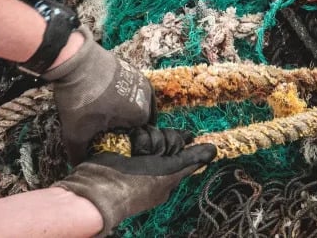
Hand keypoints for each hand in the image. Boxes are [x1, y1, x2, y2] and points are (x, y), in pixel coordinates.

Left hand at [43, 28, 153, 164]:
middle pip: (138, 120)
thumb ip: (79, 155)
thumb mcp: (76, 133)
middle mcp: (146, 95)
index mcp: (141, 113)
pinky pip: (130, 89)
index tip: (106, 141)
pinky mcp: (130, 67)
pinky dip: (121, 95)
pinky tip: (103, 98)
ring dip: (123, 110)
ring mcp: (139, 79)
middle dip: (124, 126)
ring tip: (103, 114)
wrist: (74, 60)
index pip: (137, 137)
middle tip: (104, 129)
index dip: (121, 141)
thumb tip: (79, 167)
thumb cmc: (80, 99)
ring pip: (135, 103)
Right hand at [56, 127, 215, 236]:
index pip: (179, 145)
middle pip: (167, 136)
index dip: (179, 140)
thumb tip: (214, 150)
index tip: (183, 138)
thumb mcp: (169, 174)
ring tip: (137, 154)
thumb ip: (190, 160)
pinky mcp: (124, 142)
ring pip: (152, 131)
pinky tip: (129, 148)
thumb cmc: (138, 186)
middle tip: (151, 156)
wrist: (102, 185)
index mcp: (166, 172)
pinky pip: (137, 129)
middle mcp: (153, 161)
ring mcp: (138, 151)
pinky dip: (135, 138)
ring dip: (147, 142)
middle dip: (162, 143)